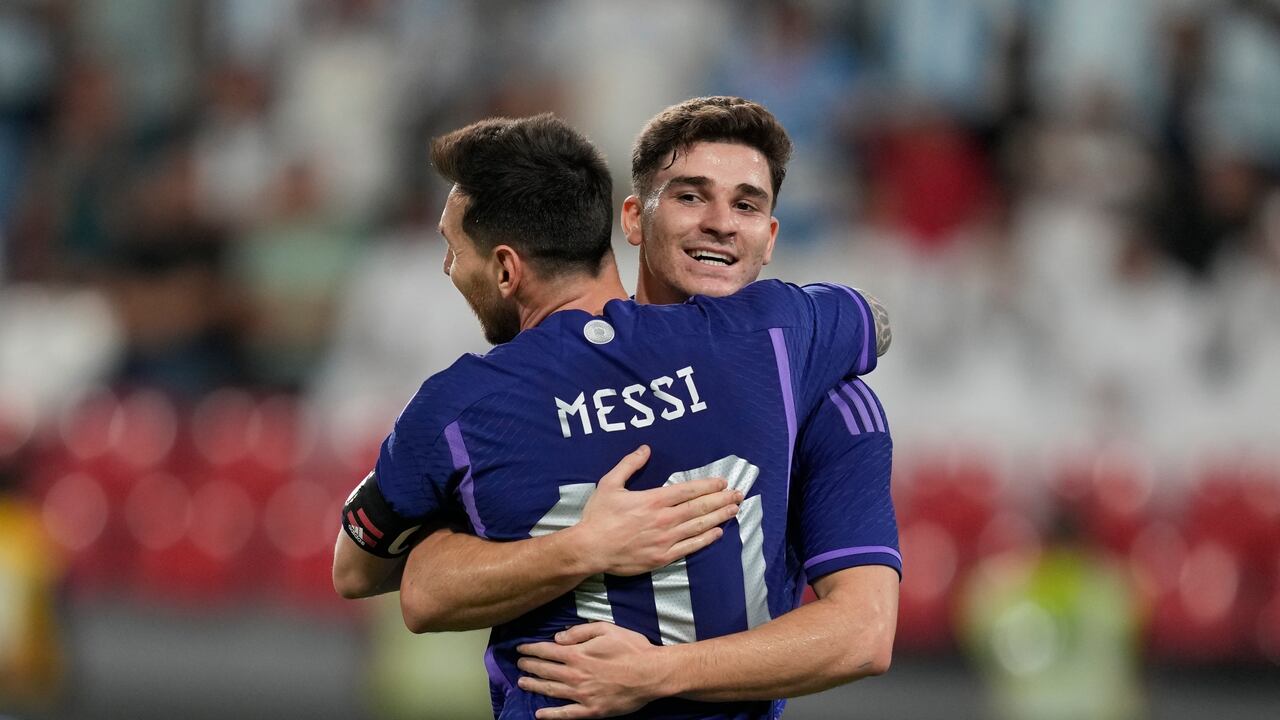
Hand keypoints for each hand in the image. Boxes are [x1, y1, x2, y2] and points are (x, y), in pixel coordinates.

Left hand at [517, 623, 665, 718]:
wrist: (651, 674)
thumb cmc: (632, 648)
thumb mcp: (606, 629)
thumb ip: (580, 631)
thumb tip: (558, 638)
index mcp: (578, 654)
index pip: (547, 651)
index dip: (531, 649)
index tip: (520, 648)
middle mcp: (575, 675)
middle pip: (545, 670)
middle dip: (529, 666)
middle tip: (518, 663)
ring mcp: (582, 695)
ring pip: (551, 690)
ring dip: (534, 686)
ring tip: (522, 683)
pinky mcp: (591, 710)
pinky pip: (566, 714)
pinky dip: (551, 715)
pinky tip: (539, 714)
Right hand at [572, 445, 740, 575]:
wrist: (590, 548)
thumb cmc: (599, 516)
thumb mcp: (609, 484)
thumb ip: (629, 465)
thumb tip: (646, 449)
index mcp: (653, 500)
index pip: (688, 490)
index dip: (708, 485)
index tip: (722, 482)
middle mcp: (664, 519)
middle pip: (700, 507)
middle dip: (722, 499)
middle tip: (739, 494)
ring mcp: (665, 539)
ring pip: (699, 526)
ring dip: (720, 516)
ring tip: (735, 509)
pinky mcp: (663, 557)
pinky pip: (691, 546)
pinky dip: (706, 538)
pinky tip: (718, 532)